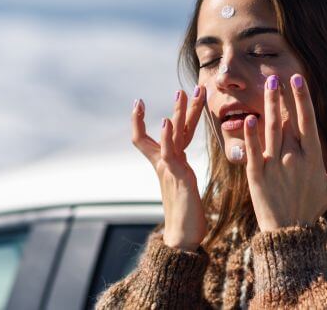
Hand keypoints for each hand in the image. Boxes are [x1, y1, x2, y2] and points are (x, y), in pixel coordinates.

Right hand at [131, 87, 207, 250]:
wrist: (183, 237)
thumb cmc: (187, 215)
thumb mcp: (183, 184)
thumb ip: (180, 170)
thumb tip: (181, 165)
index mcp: (169, 163)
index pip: (154, 137)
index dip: (146, 120)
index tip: (139, 103)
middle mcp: (166, 163)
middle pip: (168, 129)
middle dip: (178, 108)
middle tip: (183, 89)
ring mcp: (170, 168)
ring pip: (172, 135)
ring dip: (178, 113)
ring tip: (181, 93)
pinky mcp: (177, 176)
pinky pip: (171, 152)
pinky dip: (167, 136)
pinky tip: (166, 122)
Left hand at [243, 74, 326, 231]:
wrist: (288, 233)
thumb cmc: (312, 208)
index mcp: (313, 158)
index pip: (307, 121)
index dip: (302, 99)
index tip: (298, 80)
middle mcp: (294, 158)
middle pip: (287, 120)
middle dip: (282, 96)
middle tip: (276, 76)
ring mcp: (274, 165)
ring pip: (270, 129)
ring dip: (268, 105)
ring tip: (266, 86)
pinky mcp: (256, 174)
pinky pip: (252, 150)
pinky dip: (250, 134)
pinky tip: (248, 118)